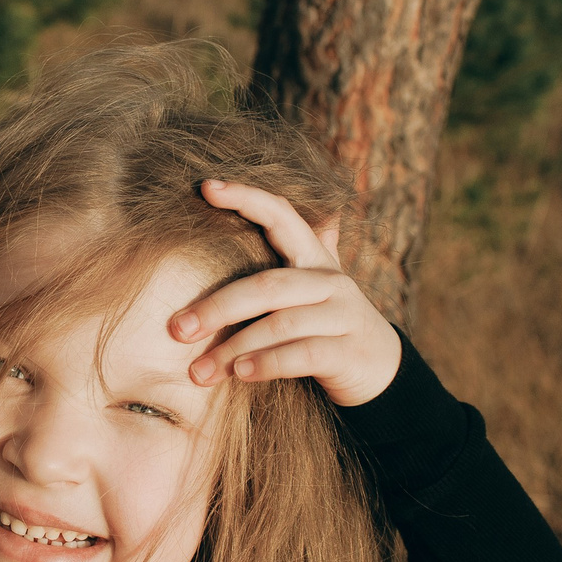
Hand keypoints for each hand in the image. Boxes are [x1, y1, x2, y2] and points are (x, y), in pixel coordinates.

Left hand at [168, 179, 402, 406]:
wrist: (384, 371)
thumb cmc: (332, 324)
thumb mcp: (317, 285)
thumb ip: (304, 249)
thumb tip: (306, 206)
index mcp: (315, 259)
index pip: (282, 215)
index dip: (246, 197)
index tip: (206, 188)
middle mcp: (331, 281)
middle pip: (268, 285)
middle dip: (218, 307)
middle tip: (177, 329)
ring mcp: (343, 316)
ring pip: (280, 324)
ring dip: (234, 348)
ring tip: (199, 370)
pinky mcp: (348, 353)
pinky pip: (301, 355)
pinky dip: (267, 364)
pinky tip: (241, 374)